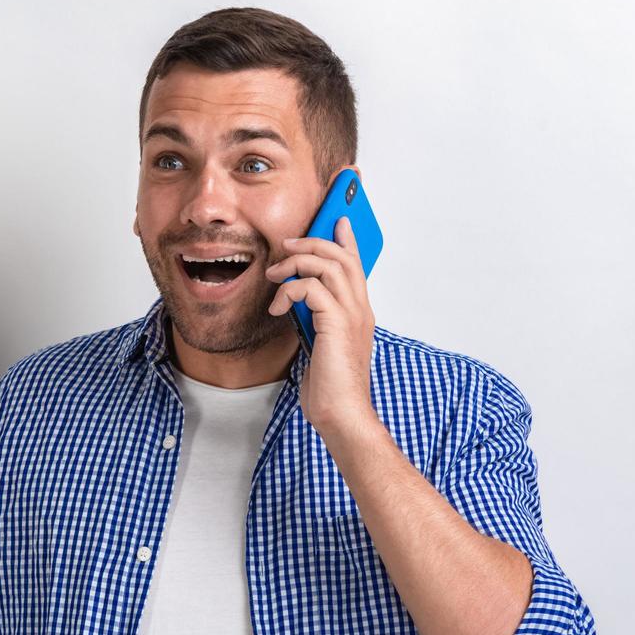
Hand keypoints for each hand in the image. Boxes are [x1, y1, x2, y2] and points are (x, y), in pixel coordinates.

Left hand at [263, 216, 377, 437]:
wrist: (341, 413)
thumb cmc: (330, 387)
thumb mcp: (320, 345)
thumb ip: (315, 321)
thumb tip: (297, 304)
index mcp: (358, 313)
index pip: (356, 265)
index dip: (346, 240)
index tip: (336, 220)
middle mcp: (360, 309)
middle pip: (341, 256)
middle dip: (312, 242)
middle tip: (285, 245)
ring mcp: (351, 315)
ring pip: (328, 264)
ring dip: (296, 262)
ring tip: (274, 275)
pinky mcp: (336, 323)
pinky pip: (311, 288)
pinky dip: (289, 291)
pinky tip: (277, 308)